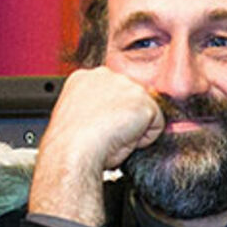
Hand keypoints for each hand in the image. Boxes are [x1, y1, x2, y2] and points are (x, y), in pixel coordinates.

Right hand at [28, 67, 164, 226]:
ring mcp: (127, 86)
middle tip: (106, 135)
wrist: (72, 151)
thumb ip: (95, 106)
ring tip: (112, 138)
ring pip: (144, 110)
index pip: (111, 92)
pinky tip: (123, 141)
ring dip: (134, 128)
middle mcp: (106, 75)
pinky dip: (145, 139)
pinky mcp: (143, 102)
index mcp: (84, 78)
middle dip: (125, 118)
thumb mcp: (77, 116)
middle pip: (130, 98)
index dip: (110, 113)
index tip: (99, 127)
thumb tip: (111, 115)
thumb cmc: (69, 143)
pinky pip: (156, 125)